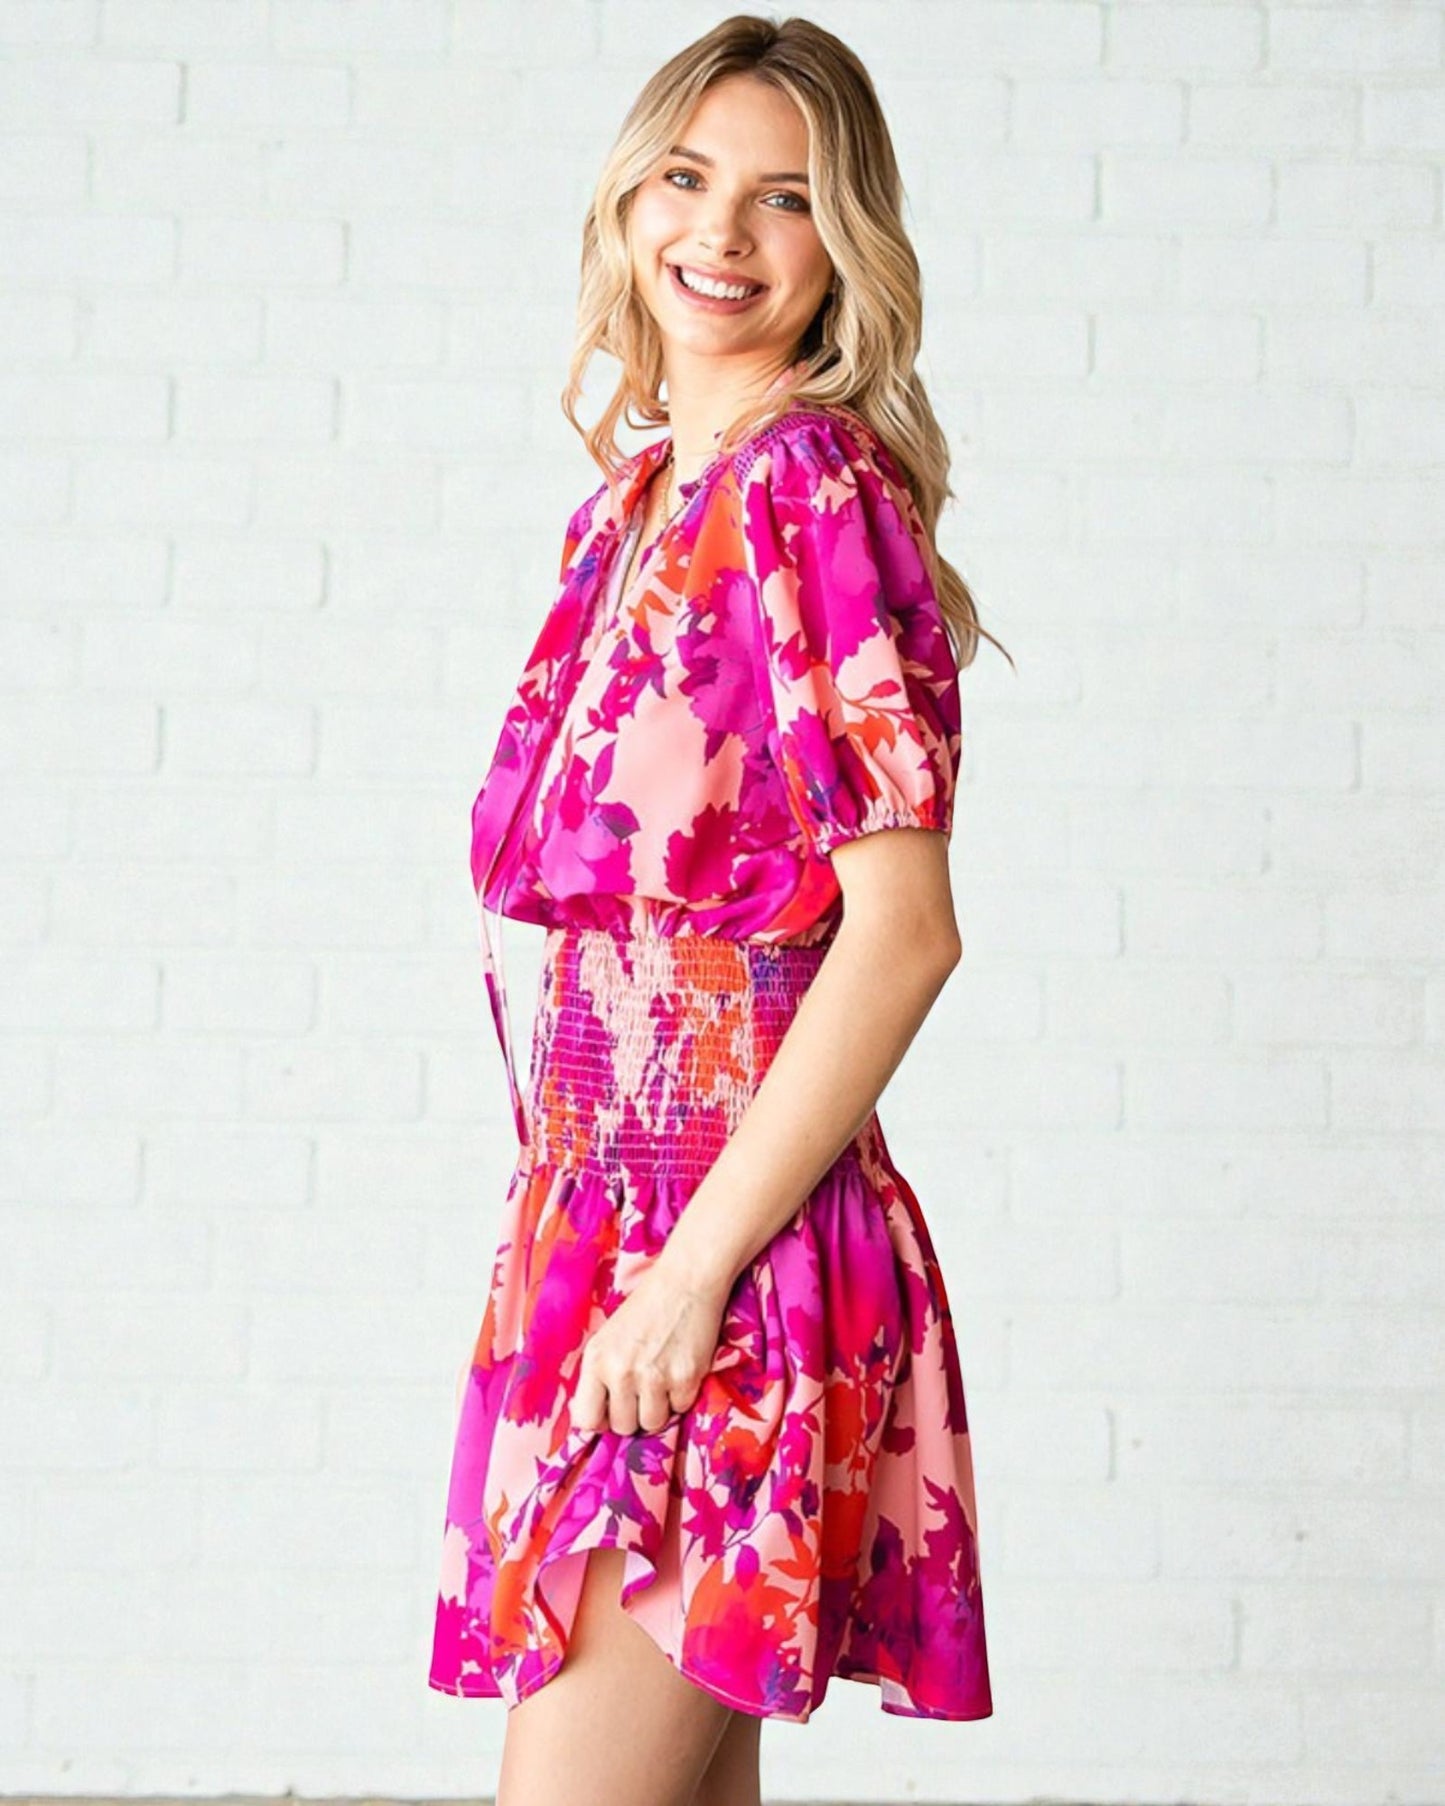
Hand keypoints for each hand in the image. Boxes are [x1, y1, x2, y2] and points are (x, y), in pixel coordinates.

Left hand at [571, 1258, 731, 1436]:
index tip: (612, 1409)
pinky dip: (682, 1395)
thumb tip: (595, 1419)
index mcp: (596, 1360)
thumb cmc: (645, 1308)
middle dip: (634, 1414)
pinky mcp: (685, 1378)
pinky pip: (680, 1408)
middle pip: (622, 1427)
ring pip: (652, 1423)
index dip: (601, 1419)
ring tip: (662, 1379)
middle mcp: (620, 1372)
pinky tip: (680, 1369)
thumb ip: (599, 1375)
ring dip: (659, 1408)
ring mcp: (653, 1377)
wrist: (685, 1282)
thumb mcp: (608, 1338)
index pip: (586, 1419)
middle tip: (644, 1389)